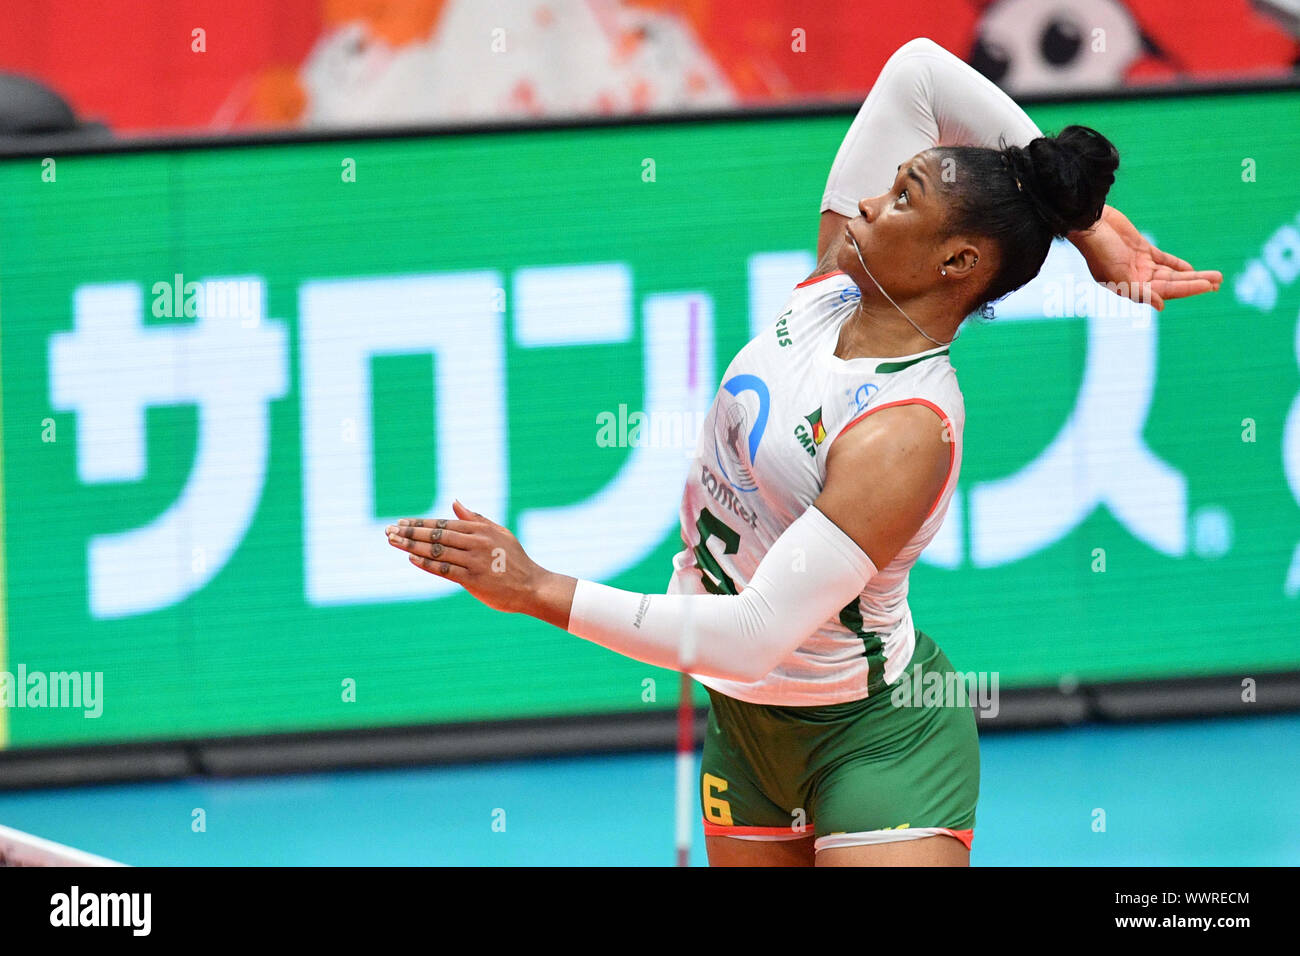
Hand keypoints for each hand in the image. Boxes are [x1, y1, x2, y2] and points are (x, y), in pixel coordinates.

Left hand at [385, 500, 545, 615]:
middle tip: (388, 530)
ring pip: (437, 551)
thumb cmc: (515, 560)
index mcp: (480, 529)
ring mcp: (474, 561)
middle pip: (436, 536)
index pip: (443, 524)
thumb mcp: (499, 533)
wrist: (533, 586)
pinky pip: (445, 570)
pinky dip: (427, 564)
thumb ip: (476, 519)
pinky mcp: (474, 580)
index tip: (400, 522)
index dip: (419, 523)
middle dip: (410, 532)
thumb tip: (455, 502)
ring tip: (392, 541)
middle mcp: (476, 542)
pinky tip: (411, 559)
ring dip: (412, 546)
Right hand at [1068, 205, 1221, 311]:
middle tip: (1219, 283)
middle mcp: (1136, 279)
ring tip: (1214, 277)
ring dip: (1192, 275)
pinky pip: (1164, 260)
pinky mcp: (1141, 249)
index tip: (1209, 286)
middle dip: (1196, 283)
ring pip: (1171, 273)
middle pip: (1173, 283)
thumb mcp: (1116, 273)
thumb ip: (1137, 291)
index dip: (1188, 289)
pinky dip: (1177, 265)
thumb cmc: (1098, 250)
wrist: (1088, 224)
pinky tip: (1191, 269)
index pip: (1166, 290)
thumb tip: (1161, 305)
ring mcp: (1139, 264)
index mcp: (1131, 287)